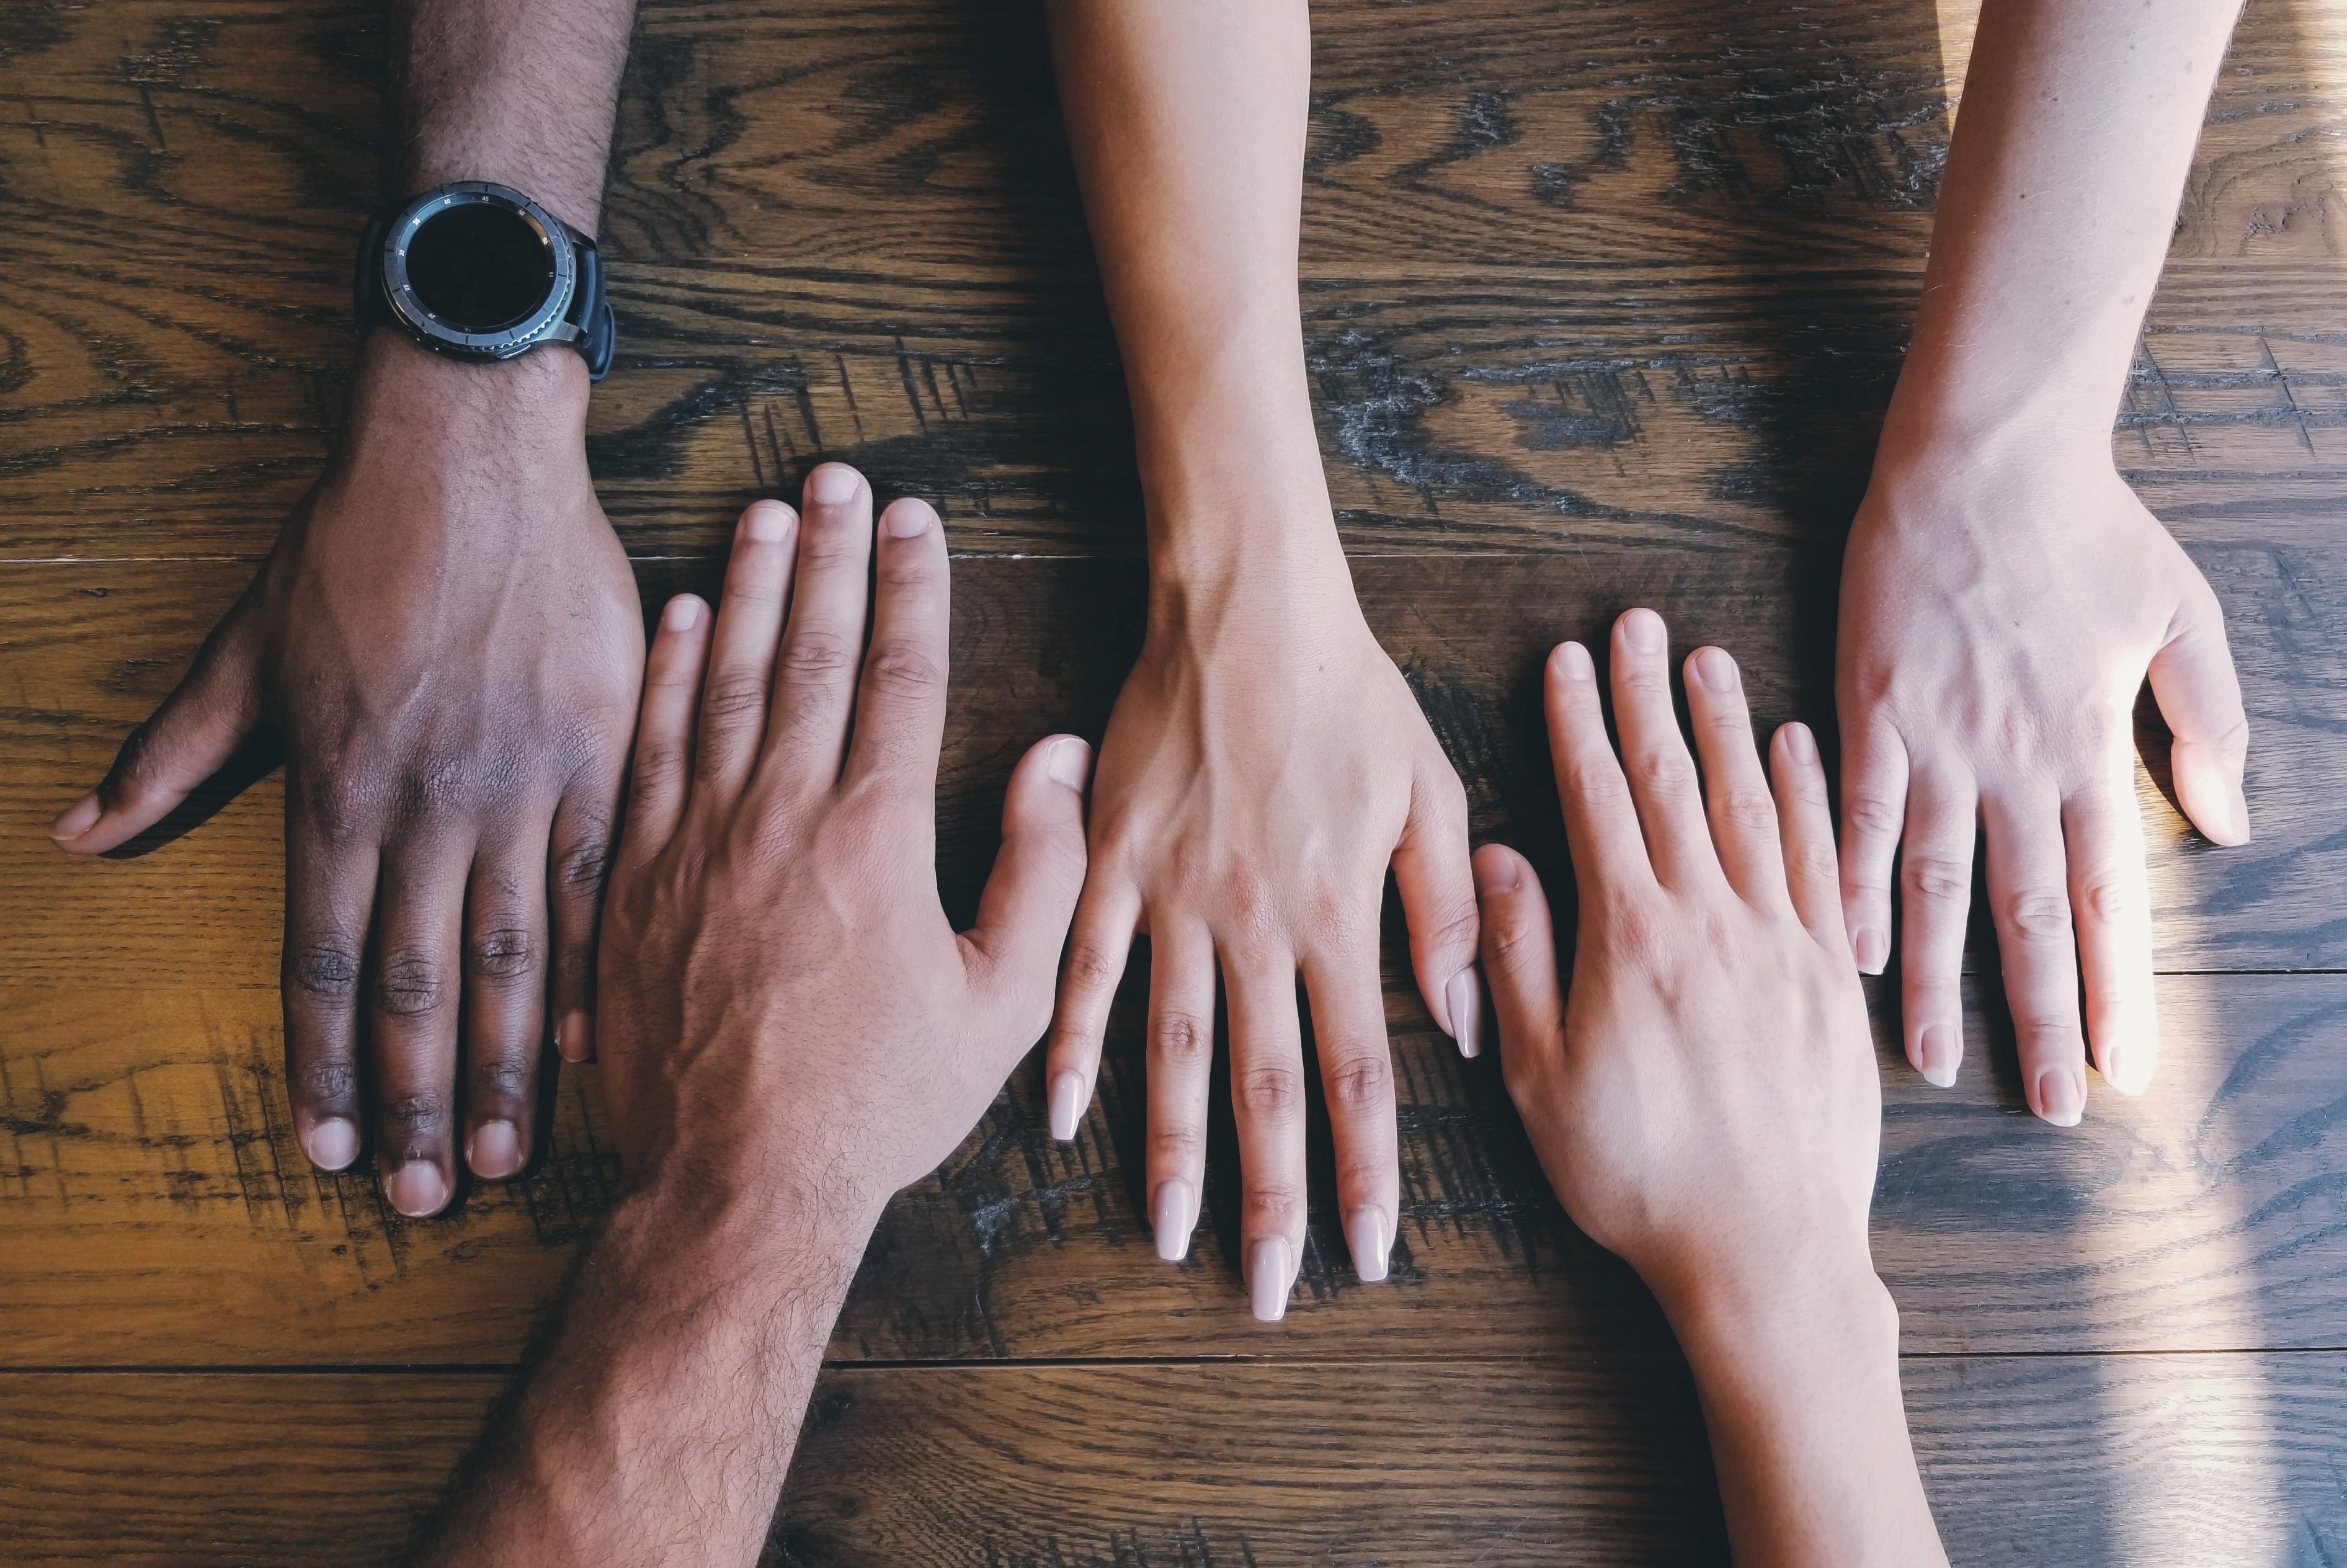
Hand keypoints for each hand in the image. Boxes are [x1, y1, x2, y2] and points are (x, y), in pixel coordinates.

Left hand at [48, 334, 642, 1213]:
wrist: (469, 456)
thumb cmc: (351, 545)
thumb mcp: (242, 648)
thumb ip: (172, 752)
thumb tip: (77, 834)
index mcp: (338, 789)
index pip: (322, 962)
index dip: (321, 1068)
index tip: (326, 1153)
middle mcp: (429, 806)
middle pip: (418, 984)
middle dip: (414, 1102)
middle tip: (426, 1198)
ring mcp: (522, 784)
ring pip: (516, 954)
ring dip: (506, 1064)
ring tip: (506, 1152)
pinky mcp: (600, 754)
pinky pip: (603, 882)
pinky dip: (597, 967)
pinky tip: (596, 1043)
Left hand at [412, 468, 1088, 1567]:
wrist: (733, 1184)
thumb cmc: (877, 1102)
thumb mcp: (999, 1004)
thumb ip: (1040, 871)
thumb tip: (1056, 758)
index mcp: (875, 838)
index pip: (897, 676)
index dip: (910, 586)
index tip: (915, 517)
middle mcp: (780, 816)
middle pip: (807, 653)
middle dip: (828, 555)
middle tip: (837, 478)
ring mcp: (695, 840)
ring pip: (722, 681)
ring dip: (746, 589)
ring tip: (764, 513)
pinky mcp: (632, 876)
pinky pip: (648, 747)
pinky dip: (665, 674)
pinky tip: (679, 617)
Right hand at [1043, 546, 1477, 1320]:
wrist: (1246, 605)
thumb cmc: (1350, 694)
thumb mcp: (1430, 792)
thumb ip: (1445, 913)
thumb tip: (1465, 1024)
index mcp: (1338, 915)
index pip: (1360, 1073)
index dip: (1367, 1172)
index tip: (1370, 1252)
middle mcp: (1256, 925)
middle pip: (1265, 1087)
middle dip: (1272, 1198)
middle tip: (1268, 1290)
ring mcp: (1175, 898)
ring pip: (1173, 1050)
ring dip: (1171, 1151)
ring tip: (1168, 1235)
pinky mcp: (1113, 863)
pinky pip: (1086, 970)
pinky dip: (1071, 1046)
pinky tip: (1060, 1117)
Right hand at [1474, 609, 1874, 1309]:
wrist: (1767, 1253)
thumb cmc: (1637, 1177)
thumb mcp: (1538, 1078)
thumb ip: (1515, 960)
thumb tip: (1496, 858)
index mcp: (1631, 940)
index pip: (1598, 801)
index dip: (1578, 723)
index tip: (1568, 659)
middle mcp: (1713, 922)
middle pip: (1675, 783)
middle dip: (1649, 697)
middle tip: (1640, 623)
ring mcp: (1783, 945)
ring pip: (1752, 807)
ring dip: (1727, 727)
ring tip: (1709, 659)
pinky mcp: (1832, 979)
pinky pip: (1823, 862)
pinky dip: (1809, 796)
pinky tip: (1797, 749)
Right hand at [1836, 444, 2249, 1120]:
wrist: (1984, 457)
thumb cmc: (2088, 529)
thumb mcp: (2184, 617)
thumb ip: (2208, 725)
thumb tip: (2229, 827)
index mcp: (2089, 748)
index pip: (2106, 895)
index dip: (2116, 988)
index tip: (2125, 1069)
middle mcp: (2014, 763)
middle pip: (2025, 914)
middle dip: (2039, 1018)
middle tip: (2047, 1106)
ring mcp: (1935, 741)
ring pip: (1937, 884)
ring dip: (1934, 981)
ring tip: (1930, 1062)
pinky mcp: (1870, 710)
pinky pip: (1858, 815)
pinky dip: (1852, 886)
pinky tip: (1846, 951)